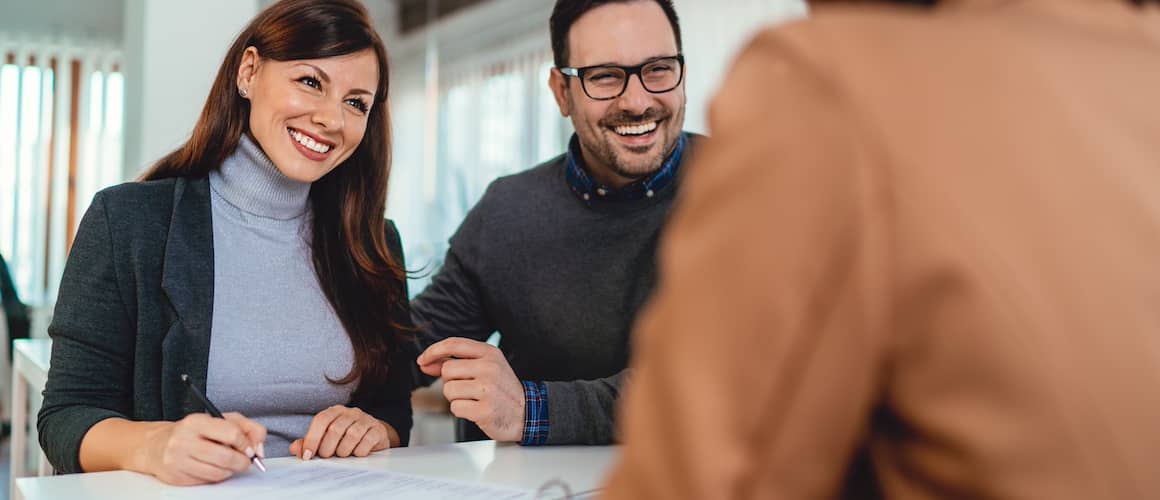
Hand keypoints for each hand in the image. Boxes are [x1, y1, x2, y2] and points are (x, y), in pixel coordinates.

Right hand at [135, 412, 265, 485]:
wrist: (157, 446)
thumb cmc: (194, 432)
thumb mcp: (221, 420)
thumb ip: (247, 428)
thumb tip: (259, 448)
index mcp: (196, 422)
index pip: (231, 433)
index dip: (246, 444)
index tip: (250, 449)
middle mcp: (184, 440)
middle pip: (226, 457)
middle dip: (242, 462)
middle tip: (245, 460)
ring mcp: (178, 460)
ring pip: (218, 473)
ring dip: (230, 470)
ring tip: (228, 463)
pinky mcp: (176, 477)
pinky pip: (207, 481)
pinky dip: (216, 477)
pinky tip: (212, 467)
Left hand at [290, 405, 395, 459]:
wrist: (373, 437)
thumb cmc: (345, 439)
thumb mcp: (326, 440)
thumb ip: (309, 443)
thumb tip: (295, 448)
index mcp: (335, 412)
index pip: (321, 420)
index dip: (312, 438)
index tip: (307, 455)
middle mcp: (351, 412)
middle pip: (335, 429)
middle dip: (327, 448)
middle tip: (327, 457)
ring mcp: (366, 419)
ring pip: (352, 435)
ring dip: (343, 451)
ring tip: (342, 455)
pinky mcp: (378, 429)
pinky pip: (367, 441)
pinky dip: (359, 451)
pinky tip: (356, 453)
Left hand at [417, 338, 525, 441]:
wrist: (525, 413)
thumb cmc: (501, 389)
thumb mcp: (485, 367)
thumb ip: (456, 362)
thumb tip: (425, 362)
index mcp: (489, 353)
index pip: (453, 344)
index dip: (433, 351)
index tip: (422, 360)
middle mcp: (489, 368)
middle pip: (447, 370)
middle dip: (450, 382)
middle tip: (468, 388)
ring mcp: (488, 389)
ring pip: (449, 390)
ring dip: (456, 398)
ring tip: (474, 399)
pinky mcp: (485, 410)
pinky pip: (456, 408)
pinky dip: (462, 411)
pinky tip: (476, 410)